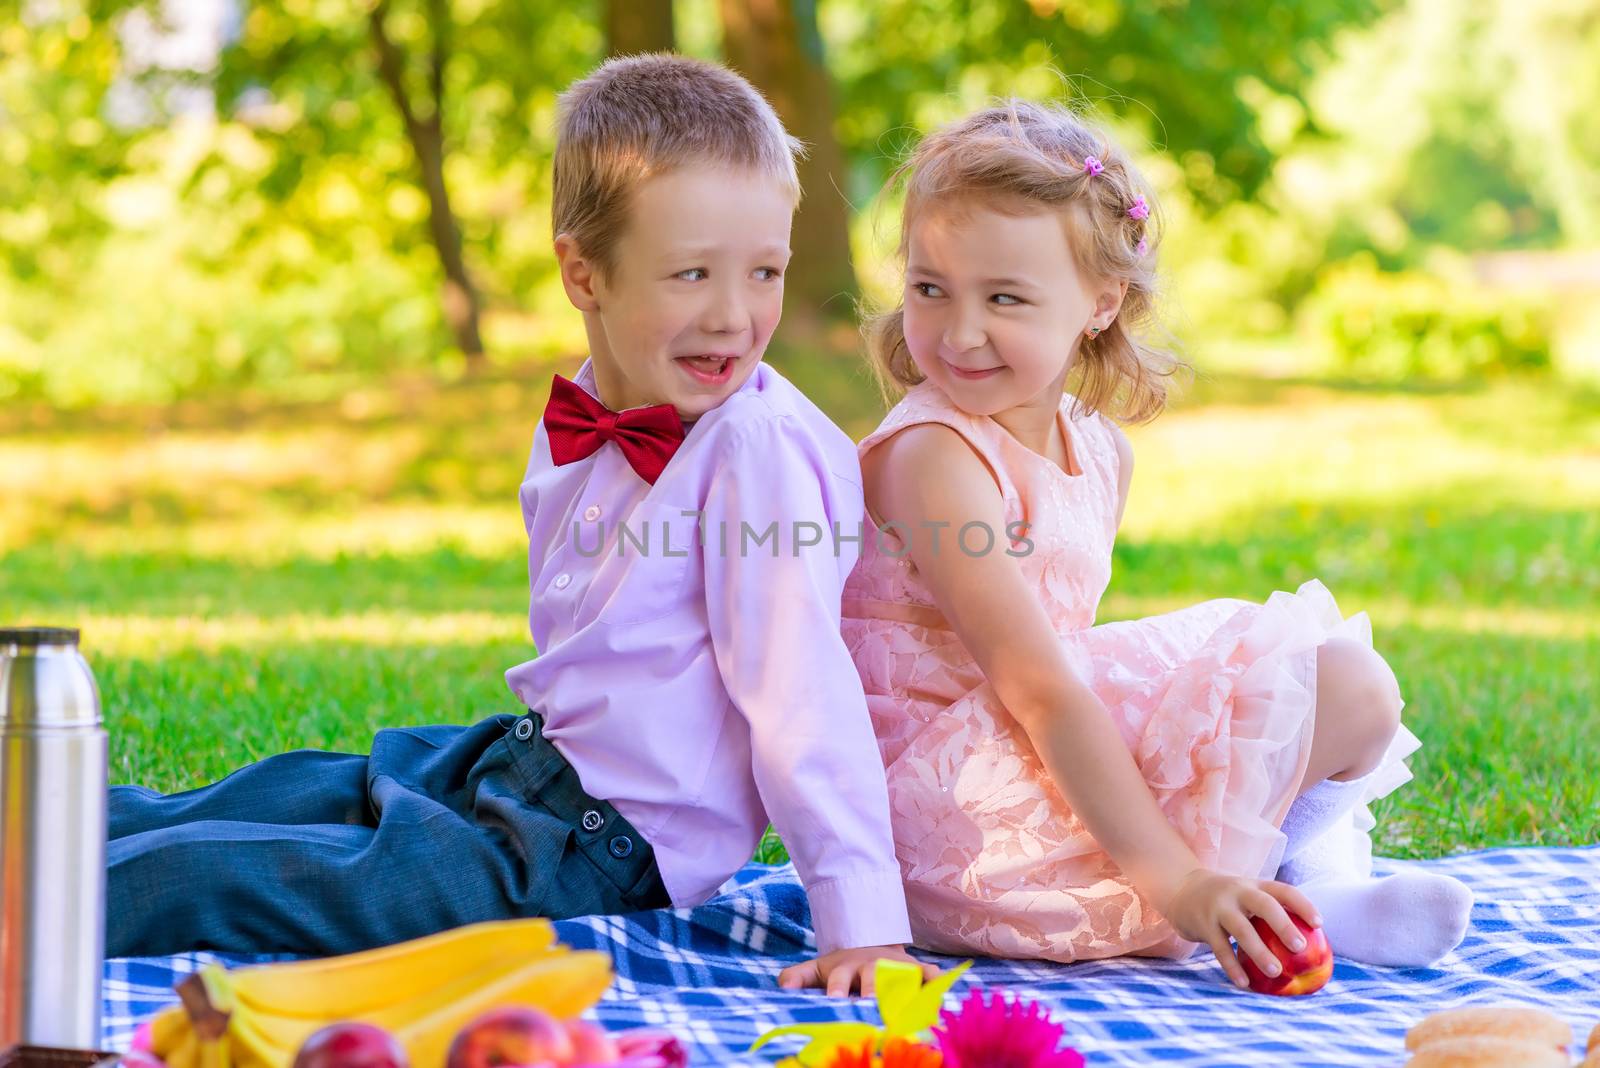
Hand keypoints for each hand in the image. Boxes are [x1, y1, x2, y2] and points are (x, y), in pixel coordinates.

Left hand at [777, 944, 939, 997]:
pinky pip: (932, 975)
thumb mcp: (817, 968)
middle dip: (873, 991)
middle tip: (873, 1007)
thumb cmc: (842, 968)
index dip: (837, 989)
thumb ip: (797, 977)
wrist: (872, 943)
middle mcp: (872, 967)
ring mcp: (896, 967)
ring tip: (911, 1009)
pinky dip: (940, 983)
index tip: (835, 1001)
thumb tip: (782, 987)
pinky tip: (947, 994)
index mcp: (845, 968)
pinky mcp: (918, 970)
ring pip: (902, 977)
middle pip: (872, 978)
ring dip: (907, 990)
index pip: (838, 978)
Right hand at [1163, 868, 1323, 988]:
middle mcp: (1238, 892)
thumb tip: (1308, 946)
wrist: (1181, 890)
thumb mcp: (1246, 895)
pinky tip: (1244, 983)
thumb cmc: (1227, 900)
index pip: (1283, 890)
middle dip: (1283, 925)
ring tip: (1276, 972)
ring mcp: (1219, 908)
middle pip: (1264, 905)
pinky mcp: (1203, 925)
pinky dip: (1232, 966)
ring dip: (1260, 952)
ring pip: (1241, 929)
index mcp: (1254, 885)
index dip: (1303, 905)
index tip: (1319, 924)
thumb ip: (1269, 911)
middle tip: (1300, 948)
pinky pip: (1220, 948)